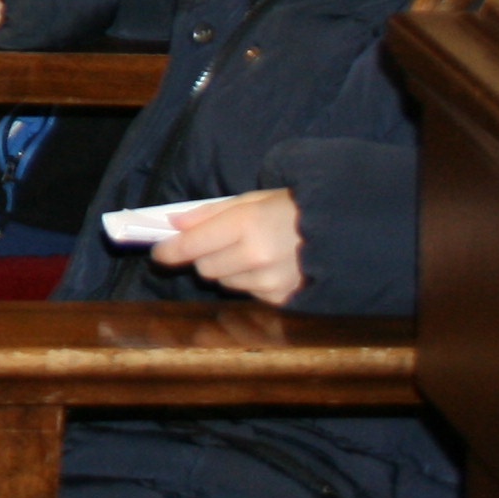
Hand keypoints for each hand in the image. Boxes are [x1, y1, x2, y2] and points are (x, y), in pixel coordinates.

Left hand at [152, 189, 303, 304]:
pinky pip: (248, 293)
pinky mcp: (282, 298)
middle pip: (205, 268)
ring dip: (228, 270)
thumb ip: (209, 212)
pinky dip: (250, 281)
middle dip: (203, 256)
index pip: (192, 245)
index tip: (158, 251)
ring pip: (225, 283)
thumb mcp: (251, 199)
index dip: (170, 250)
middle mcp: (257, 256)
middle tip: (217, 243)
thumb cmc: (291, 209)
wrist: (341, 230)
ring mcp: (271, 281)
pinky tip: (268, 266)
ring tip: (251, 252)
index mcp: (247, 224)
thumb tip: (173, 223)